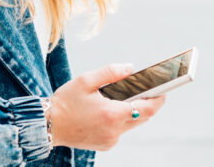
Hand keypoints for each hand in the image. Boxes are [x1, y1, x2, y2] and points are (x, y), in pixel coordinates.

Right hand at [47, 64, 166, 150]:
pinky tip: (109, 110)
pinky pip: (120, 131)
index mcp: (112, 114)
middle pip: (142, 117)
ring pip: (131, 125)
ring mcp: (110, 140)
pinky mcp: (105, 145)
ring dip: (132, 111)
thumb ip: (111, 72)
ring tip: (126, 97)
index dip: (158, 100)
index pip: (147, 108)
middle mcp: (114, 130)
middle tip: (148, 90)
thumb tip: (131, 68)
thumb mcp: (86, 80)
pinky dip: (120, 120)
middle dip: (147, 104)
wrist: (49, 125)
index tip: (164, 90)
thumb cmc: (66, 101)